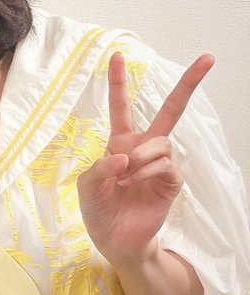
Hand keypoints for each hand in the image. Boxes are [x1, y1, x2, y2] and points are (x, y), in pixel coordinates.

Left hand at [77, 50, 212, 262]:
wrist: (113, 239)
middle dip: (189, 84)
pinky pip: (165, 164)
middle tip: (208, 59)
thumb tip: (124, 155)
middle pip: (171, 111)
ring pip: (162, 142)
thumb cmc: (99, 210)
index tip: (116, 55)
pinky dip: (146, 170)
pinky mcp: (171, 181)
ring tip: (125, 176)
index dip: (119, 83)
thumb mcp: (86, 186)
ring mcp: (160, 164)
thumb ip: (100, 167)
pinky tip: (132, 182)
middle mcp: (143, 148)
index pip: (121, 108)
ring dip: (141, 156)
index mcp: (120, 142)